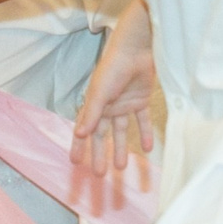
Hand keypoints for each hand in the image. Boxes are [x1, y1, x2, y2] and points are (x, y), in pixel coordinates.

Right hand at [74, 21, 155, 176]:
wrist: (136, 49)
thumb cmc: (113, 68)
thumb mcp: (100, 92)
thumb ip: (92, 114)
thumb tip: (79, 134)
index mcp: (94, 104)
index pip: (84, 130)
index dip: (79, 146)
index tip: (75, 163)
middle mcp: (108, 107)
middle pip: (101, 135)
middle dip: (99, 154)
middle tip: (99, 174)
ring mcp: (124, 104)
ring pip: (121, 132)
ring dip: (120, 148)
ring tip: (121, 167)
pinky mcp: (141, 100)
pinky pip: (142, 121)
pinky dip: (145, 133)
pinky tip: (147, 148)